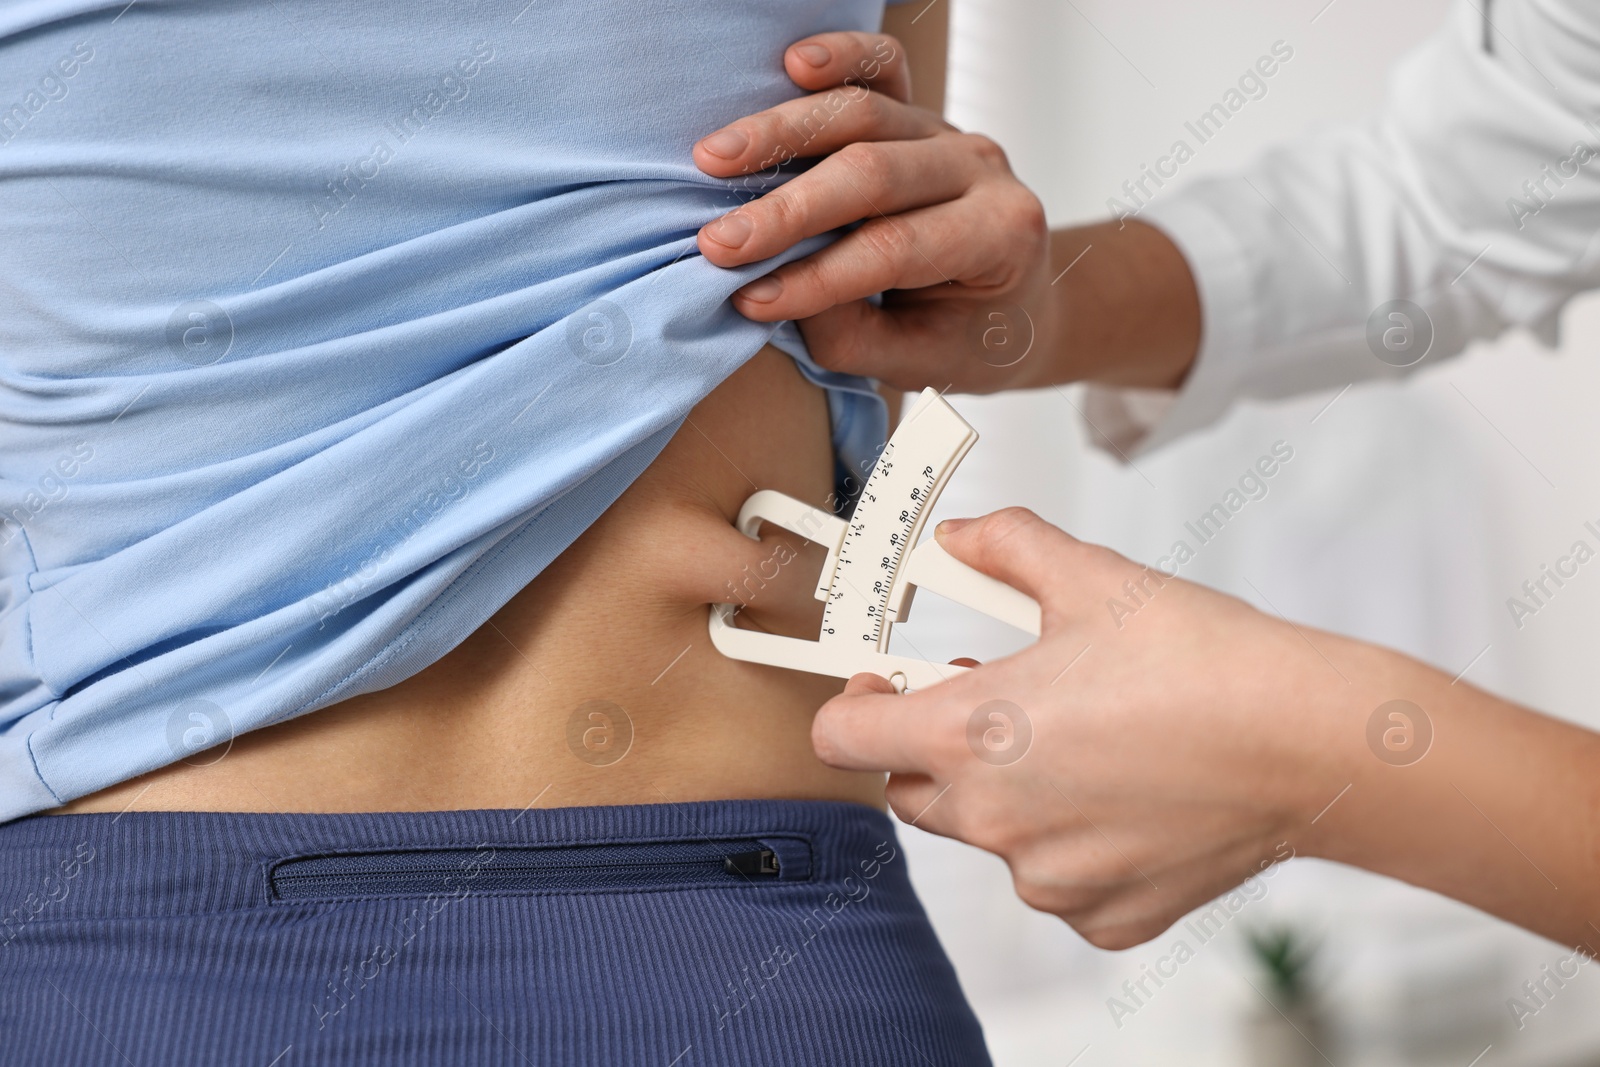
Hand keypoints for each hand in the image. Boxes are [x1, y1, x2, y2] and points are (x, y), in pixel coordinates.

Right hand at [692, 32, 1055, 393]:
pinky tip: (796, 62)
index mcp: (999, 236)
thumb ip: (848, 332)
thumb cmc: (961, 338)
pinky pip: (884, 66)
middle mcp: (981, 171)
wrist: (1014, 305)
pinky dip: (842, 56)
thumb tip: (769, 287)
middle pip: (874, 173)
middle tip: (717, 243)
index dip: (817, 275)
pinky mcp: (918, 110)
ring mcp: (948, 132)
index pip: (895, 249)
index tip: (748, 300)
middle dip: (787, 210)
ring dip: (781, 133)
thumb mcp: (914, 360)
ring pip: (864, 114)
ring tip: (713, 159)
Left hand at [810, 508, 1361, 947]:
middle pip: (911, 791)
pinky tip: (1125, 798)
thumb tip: (961, 536)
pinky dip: (1074, 846)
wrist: (1307, 742)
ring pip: (990, 837)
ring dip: (1010, 797)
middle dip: (936, 747)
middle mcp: (995, 820)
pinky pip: (1058, 882)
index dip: (856, 703)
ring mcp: (1049, 879)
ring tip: (1079, 743)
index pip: (843, 737)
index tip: (887, 684)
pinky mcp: (1105, 915)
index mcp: (969, 735)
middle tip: (995, 701)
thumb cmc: (1202, 660)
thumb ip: (1004, 546)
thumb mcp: (1088, 577)